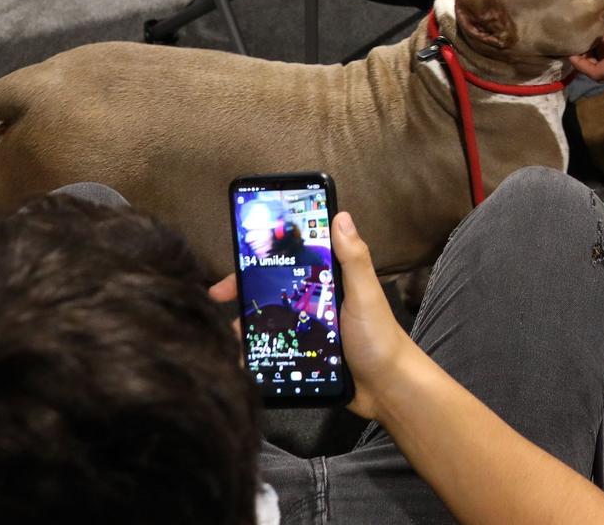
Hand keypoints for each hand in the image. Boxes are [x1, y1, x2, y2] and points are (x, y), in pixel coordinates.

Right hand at [211, 209, 416, 419]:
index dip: (265, 258)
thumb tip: (341, 215)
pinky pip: (276, 349)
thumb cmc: (379, 337)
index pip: (292, 261)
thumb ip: (354, 258)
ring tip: (230, 336)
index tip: (237, 259)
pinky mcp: (304, 355)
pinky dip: (258, 352)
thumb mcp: (365, 295)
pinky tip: (242, 360)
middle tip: (217, 301)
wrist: (386, 388)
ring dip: (248, 327)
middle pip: (273, 291)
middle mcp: (316, 301)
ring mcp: (309, 329)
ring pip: (269, 321)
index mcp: (330, 280)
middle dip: (244, 294)